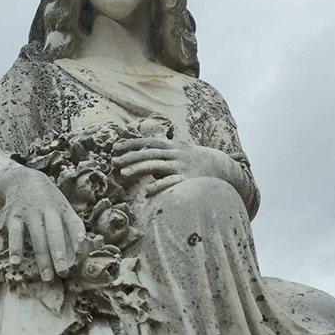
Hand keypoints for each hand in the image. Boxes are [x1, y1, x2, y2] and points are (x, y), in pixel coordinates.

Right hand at [0, 166, 85, 280]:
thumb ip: (72, 228)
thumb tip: (82, 253)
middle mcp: (47, 210)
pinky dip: (15, 248)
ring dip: (42, 257)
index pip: (74, 224)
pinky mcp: (13, 216)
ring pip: (37, 236)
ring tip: (46, 277)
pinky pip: (14, 234)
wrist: (22, 179)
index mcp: (63, 209)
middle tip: (63, 273)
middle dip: (59, 254)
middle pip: (55, 233)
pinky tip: (16, 263)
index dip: (78, 238)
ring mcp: (30, 212)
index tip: (82, 254)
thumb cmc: (48, 201)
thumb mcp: (62, 208)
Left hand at [111, 138, 232, 195]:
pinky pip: (171, 183)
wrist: (221, 166)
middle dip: (130, 157)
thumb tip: (141, 150)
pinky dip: (159, 186)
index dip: (131, 144)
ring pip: (156, 165)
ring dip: (138, 169)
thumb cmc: (194, 160)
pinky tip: (147, 192)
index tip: (115, 147)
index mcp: (171, 146)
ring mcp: (181, 167)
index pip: (147, 142)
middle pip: (148, 153)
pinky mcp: (187, 180)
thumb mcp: (179, 149)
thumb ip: (161, 149)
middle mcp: (174, 154)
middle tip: (113, 161)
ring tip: (122, 174)